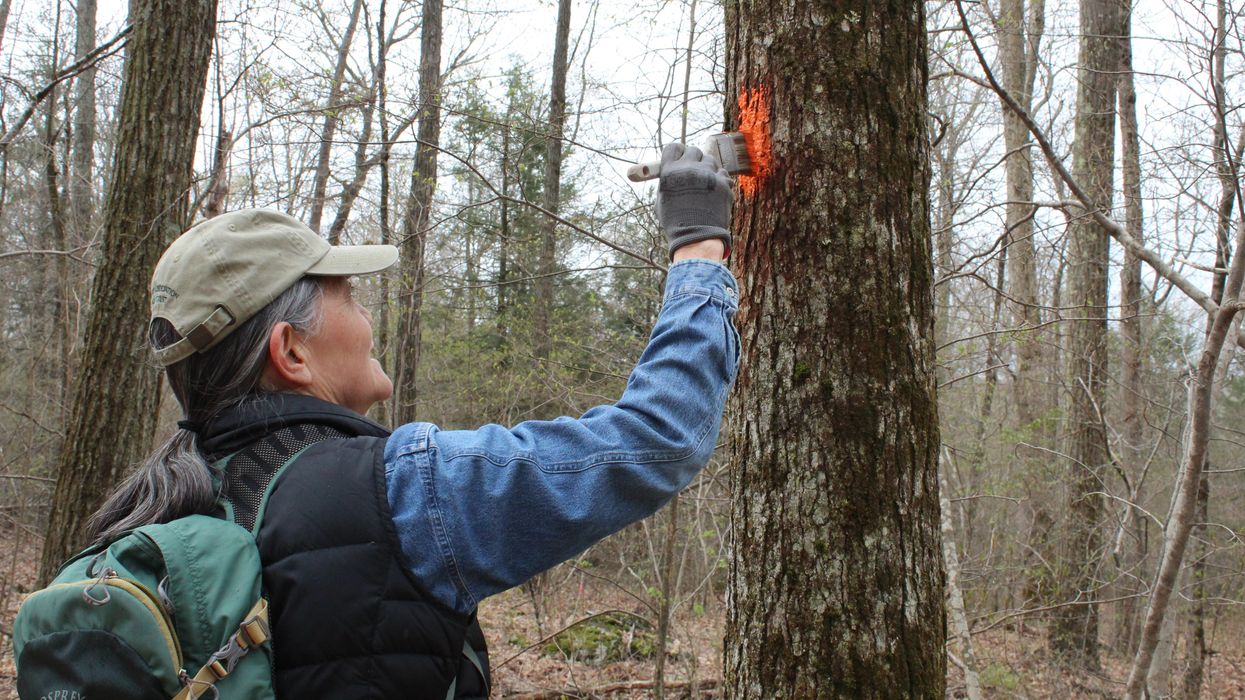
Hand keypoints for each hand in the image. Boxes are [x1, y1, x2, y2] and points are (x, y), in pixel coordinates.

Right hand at [655, 143, 731, 259]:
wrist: (697, 238)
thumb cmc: (676, 222)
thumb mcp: (663, 200)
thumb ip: (668, 181)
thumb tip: (673, 169)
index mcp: (670, 171)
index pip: (674, 147)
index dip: (677, 152)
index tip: (680, 157)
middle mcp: (689, 169)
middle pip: (694, 150)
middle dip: (694, 159)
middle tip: (693, 171)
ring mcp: (708, 175)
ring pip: (710, 161)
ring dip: (707, 169)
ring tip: (704, 186)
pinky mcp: (723, 183)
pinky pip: (722, 174)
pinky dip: (719, 181)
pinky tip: (714, 193)